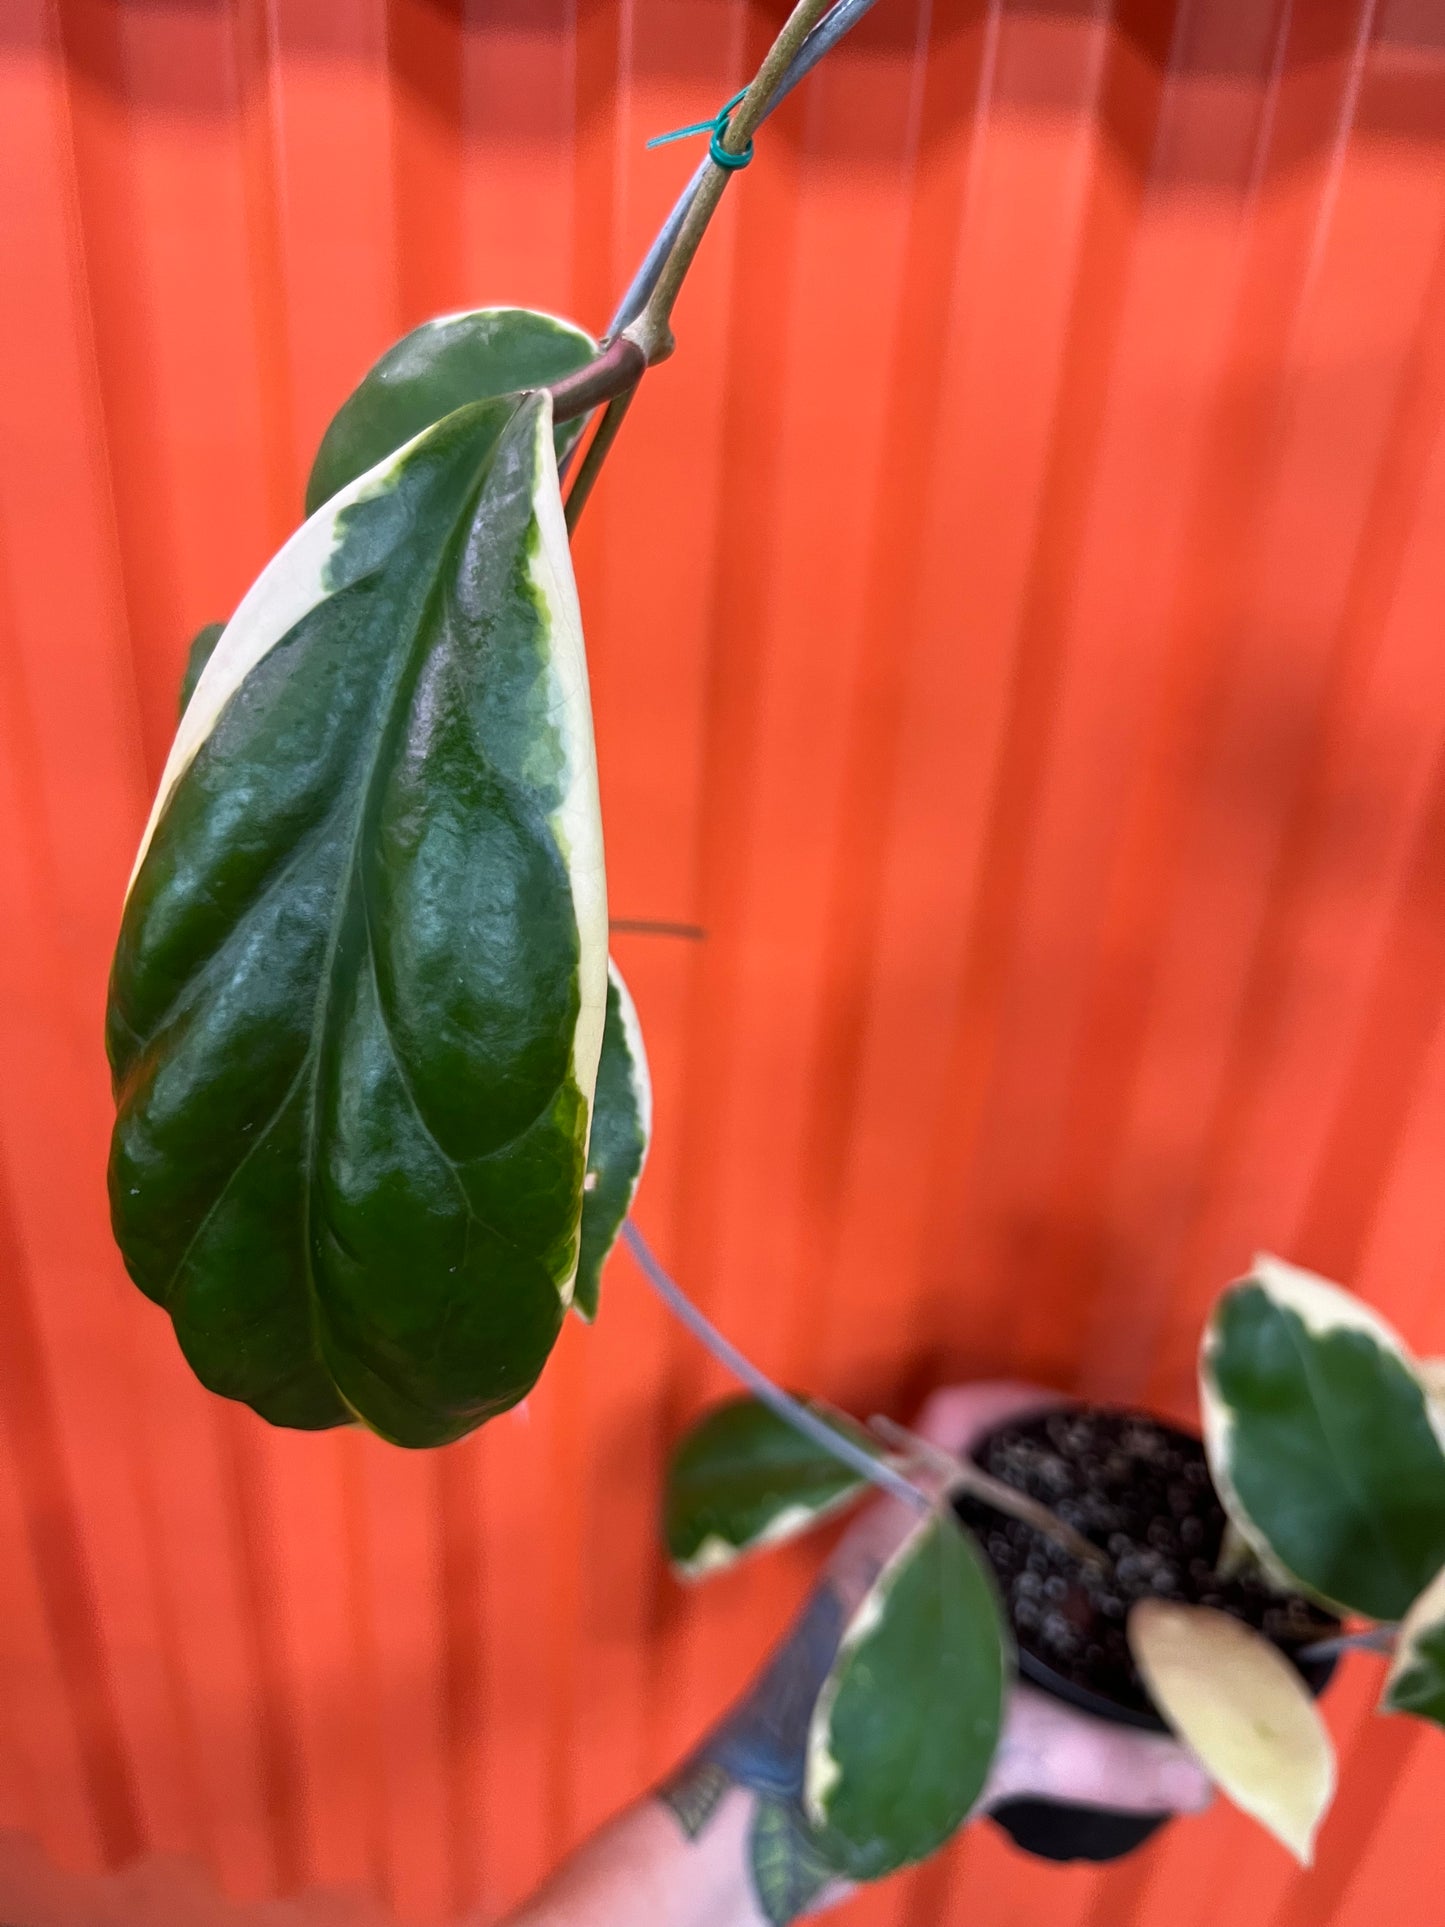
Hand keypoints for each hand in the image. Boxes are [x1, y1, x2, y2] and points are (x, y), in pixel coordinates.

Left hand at [822, 1381, 1211, 1818]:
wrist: (766, 1822)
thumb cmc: (857, 1764)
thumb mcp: (996, 1755)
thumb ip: (1102, 1761)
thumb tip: (1204, 1772)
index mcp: (896, 1541)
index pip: (941, 1426)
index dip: (1006, 1402)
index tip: (1076, 1416)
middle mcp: (878, 1546)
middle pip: (949, 1458)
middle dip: (1023, 1454)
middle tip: (1102, 1474)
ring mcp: (871, 1582)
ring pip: (941, 1509)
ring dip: (1002, 1504)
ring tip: (1085, 1525)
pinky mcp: (872, 1623)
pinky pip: (934, 1558)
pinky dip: (986, 1556)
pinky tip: (1040, 1599)